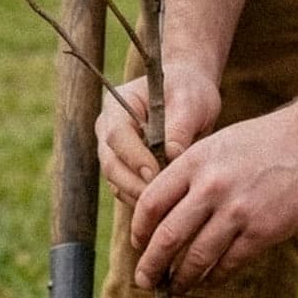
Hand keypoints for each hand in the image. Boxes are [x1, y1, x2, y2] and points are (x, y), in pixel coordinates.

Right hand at [95, 63, 221, 208]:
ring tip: (170, 203)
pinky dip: (145, 201)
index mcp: (117, 106)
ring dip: (141, 196)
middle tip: (164, 198)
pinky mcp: (124, 171)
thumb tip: (171, 156)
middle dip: (136, 184)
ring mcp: (113, 153)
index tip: (156, 173)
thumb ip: (179, 128)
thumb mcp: (189, 102)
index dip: (134, 157)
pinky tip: (169, 206)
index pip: (117, 135)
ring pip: (118, 183)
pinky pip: (128, 192)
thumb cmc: (188, 92)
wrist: (189, 96)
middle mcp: (108, 131)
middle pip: (112, 165)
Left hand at [129, 105, 297, 292]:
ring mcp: (237, 211)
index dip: (138, 230)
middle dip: (150, 265)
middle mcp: (211, 187)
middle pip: (167, 237)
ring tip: (175, 286)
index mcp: (195, 162)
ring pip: (196, 258)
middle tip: (144, 280)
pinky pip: (228, 264)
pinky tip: (209, 279)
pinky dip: (214, 277)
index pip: (151, 203)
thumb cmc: (264, 141)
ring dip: (181, 278)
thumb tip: (163, 211)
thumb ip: (190, 173)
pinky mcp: (262, 231)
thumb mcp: (218, 145)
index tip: (137, 244)